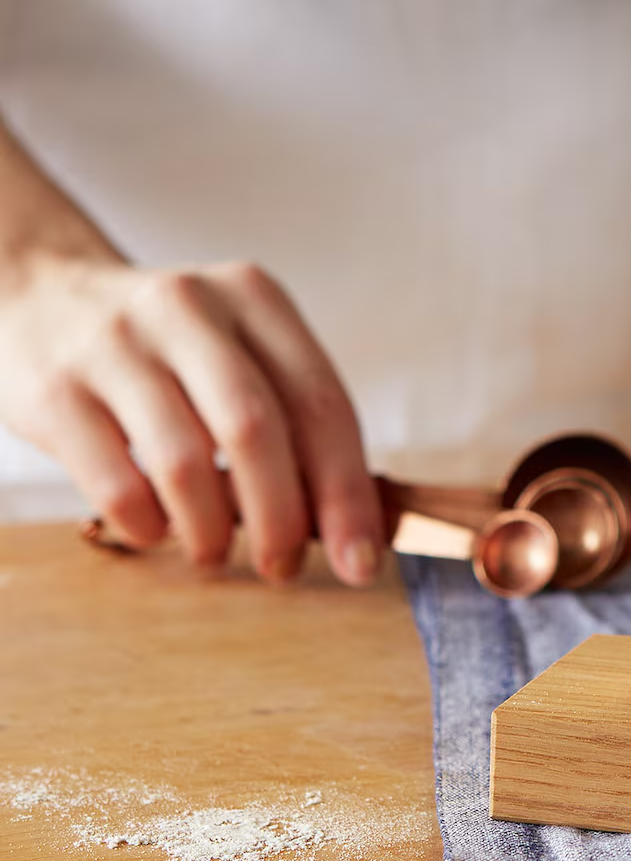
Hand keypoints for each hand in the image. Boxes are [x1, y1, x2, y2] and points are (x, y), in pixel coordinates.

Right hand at [0, 234, 381, 585]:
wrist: (38, 293)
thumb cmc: (167, 347)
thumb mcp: (237, 348)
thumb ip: (292, 419)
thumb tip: (348, 528)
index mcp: (254, 298)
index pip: (322, 404)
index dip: (348, 492)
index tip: (362, 559)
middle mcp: (187, 309)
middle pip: (256, 432)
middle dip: (282, 520)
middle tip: (283, 568)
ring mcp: (113, 345)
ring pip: (185, 462)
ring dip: (212, 531)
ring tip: (216, 553)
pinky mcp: (54, 389)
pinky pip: (116, 482)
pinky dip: (148, 525)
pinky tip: (157, 530)